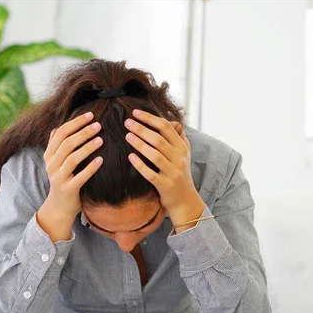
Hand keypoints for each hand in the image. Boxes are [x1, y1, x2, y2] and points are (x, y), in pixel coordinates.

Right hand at [40, 112, 103, 220]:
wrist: (59, 206)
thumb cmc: (63, 179)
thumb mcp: (56, 161)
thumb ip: (57, 145)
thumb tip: (60, 126)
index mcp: (49, 154)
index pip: (61, 133)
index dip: (76, 123)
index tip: (90, 115)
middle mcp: (51, 164)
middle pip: (67, 143)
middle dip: (83, 132)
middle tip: (98, 125)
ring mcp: (59, 177)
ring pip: (72, 159)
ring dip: (87, 147)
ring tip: (101, 140)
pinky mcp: (68, 189)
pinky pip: (80, 177)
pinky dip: (90, 168)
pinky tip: (101, 160)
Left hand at [124, 110, 204, 227]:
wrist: (185, 200)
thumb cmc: (180, 174)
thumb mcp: (184, 154)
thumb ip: (179, 138)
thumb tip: (173, 121)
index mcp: (182, 147)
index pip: (166, 127)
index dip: (150, 118)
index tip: (135, 112)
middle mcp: (179, 158)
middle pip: (159, 139)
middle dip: (142, 129)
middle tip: (126, 122)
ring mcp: (173, 172)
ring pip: (155, 155)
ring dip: (140, 144)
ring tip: (127, 136)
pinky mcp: (166, 186)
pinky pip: (151, 174)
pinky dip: (140, 165)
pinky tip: (130, 157)